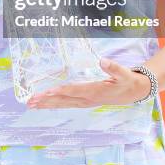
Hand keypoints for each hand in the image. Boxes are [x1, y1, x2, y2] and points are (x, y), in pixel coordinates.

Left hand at [27, 58, 150, 109]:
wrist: (134, 92)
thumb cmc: (127, 81)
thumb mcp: (124, 73)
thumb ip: (114, 68)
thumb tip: (103, 60)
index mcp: (95, 91)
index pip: (74, 91)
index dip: (61, 91)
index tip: (47, 91)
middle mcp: (88, 99)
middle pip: (64, 100)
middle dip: (47, 101)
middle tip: (31, 101)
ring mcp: (86, 102)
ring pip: (63, 104)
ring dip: (47, 104)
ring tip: (32, 104)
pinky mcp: (85, 101)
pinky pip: (67, 104)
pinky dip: (55, 104)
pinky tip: (46, 104)